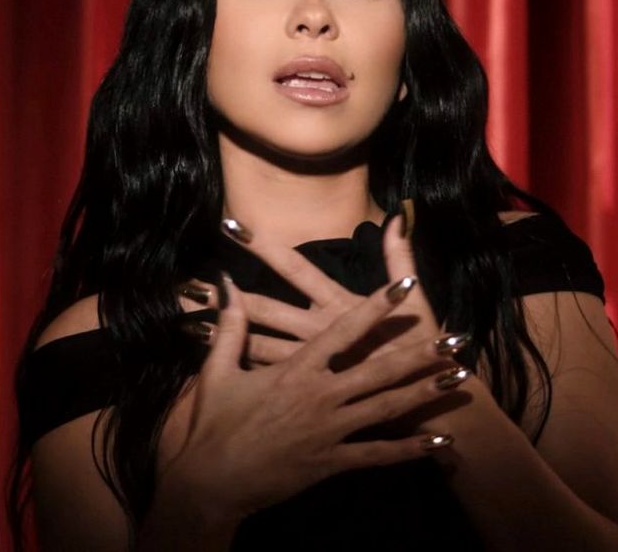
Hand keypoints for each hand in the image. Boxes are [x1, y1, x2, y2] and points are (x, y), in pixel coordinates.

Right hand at [163, 271, 467, 519]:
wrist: (210, 483)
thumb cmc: (213, 425)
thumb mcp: (217, 372)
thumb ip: (231, 328)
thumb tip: (226, 287)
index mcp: (296, 370)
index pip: (344, 331)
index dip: (376, 307)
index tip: (406, 286)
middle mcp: (320, 397)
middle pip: (380, 370)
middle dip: (421, 353)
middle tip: (456, 340)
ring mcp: (329, 431)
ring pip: (386, 408)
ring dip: (425, 393)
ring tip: (459, 380)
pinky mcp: (331, 462)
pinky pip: (377, 454)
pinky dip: (410, 449)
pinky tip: (440, 443)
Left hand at [180, 211, 459, 368]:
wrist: (430, 401)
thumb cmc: (421, 345)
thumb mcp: (413, 299)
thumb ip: (400, 255)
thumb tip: (396, 216)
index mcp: (339, 304)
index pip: (294, 267)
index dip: (262, 247)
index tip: (230, 227)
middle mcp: (318, 331)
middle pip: (262, 309)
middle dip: (224, 298)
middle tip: (188, 286)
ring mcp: (310, 363)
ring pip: (256, 345)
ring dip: (222, 338)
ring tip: (188, 326)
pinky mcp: (308, 391)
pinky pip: (267, 378)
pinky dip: (239, 369)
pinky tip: (208, 368)